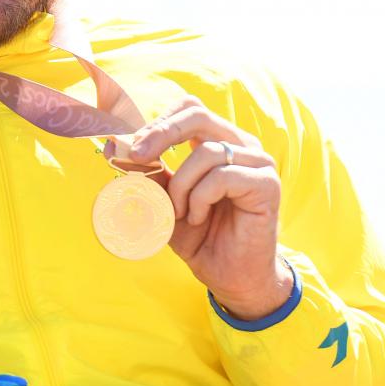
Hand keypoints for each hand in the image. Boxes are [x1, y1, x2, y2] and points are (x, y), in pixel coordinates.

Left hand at [128, 96, 291, 319]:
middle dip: (162, 133)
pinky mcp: (268, 184)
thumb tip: (117, 149)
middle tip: (138, 155)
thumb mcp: (165, 201)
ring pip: (207, 152)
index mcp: (219, 141)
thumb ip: (149, 174)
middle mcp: (241, 145)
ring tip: (181, 212)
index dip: (158, 122)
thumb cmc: (201, 237)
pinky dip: (201, 198)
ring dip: (182, 185)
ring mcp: (258, 162)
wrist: (230, 276)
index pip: (188, 109)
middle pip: (198, 115)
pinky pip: (222, 177)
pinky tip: (199, 218)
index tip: (131, 147)